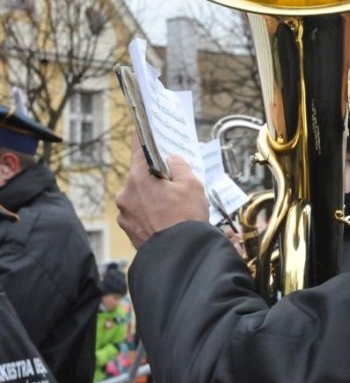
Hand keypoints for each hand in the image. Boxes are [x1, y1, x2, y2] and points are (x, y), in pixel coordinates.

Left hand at [116, 133, 208, 248]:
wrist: (180, 255)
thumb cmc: (187, 217)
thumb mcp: (192, 184)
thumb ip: (180, 166)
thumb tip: (172, 160)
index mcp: (139, 177)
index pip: (138, 148)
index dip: (142, 137)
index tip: (141, 128)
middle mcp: (126, 193)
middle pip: (141, 175)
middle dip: (155, 177)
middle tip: (175, 183)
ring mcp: (124, 213)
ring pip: (140, 196)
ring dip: (153, 197)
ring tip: (174, 207)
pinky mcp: (128, 229)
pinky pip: (139, 213)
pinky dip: (150, 213)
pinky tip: (167, 219)